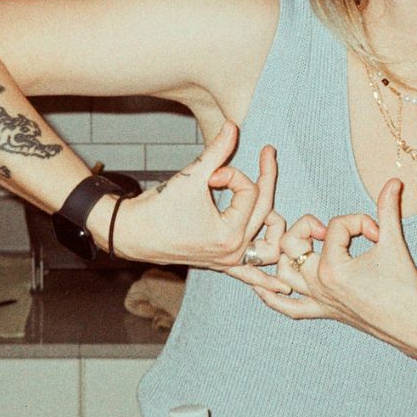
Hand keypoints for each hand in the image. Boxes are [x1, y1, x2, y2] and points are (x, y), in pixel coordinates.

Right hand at [115, 120, 288, 291]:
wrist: (133, 233)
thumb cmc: (159, 207)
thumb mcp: (191, 176)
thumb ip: (217, 150)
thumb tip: (233, 125)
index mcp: (229, 233)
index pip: (249, 191)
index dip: (232, 173)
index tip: (210, 173)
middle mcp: (233, 251)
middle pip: (266, 211)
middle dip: (267, 177)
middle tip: (268, 153)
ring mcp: (229, 261)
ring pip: (269, 246)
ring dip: (277, 228)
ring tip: (279, 202)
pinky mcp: (221, 264)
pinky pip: (250, 275)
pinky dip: (266, 280)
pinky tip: (283, 291)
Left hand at [255, 178, 416, 349]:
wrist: (415, 327)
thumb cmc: (406, 289)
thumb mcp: (394, 243)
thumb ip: (388, 209)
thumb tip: (393, 181)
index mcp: (333, 268)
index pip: (335, 226)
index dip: (359, 221)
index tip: (379, 232)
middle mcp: (318, 285)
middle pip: (292, 244)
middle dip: (308, 227)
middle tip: (330, 230)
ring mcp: (319, 300)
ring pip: (284, 273)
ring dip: (288, 256)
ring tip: (308, 245)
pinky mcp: (324, 313)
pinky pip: (289, 308)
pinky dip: (272, 297)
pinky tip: (264, 286)